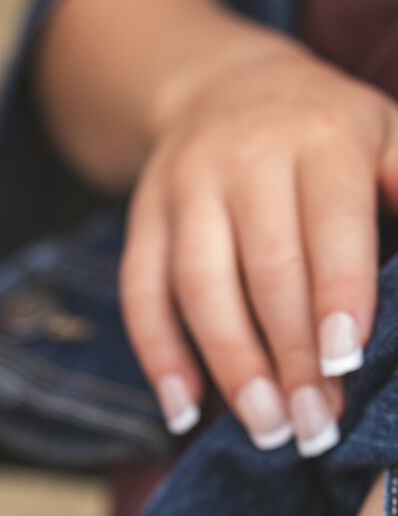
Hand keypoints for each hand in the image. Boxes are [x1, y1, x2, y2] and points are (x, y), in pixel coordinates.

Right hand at [120, 32, 397, 454]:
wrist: (224, 88)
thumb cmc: (328, 134)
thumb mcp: (387, 135)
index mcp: (322, 138)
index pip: (330, 225)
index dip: (337, 295)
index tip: (345, 363)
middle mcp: (245, 159)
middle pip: (265, 268)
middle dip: (291, 354)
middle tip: (316, 425)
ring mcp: (185, 190)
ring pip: (199, 287)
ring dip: (232, 366)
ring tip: (266, 428)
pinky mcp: (143, 221)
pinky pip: (141, 294)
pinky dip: (160, 356)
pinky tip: (184, 410)